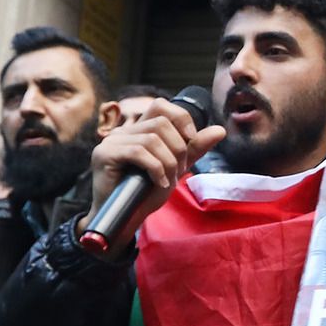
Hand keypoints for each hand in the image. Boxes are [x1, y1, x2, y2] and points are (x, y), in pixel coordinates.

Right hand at [81, 98, 224, 253]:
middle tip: (177, 171)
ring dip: (168, 163)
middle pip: (161, 123)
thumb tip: (220, 130)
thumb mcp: (176, 167)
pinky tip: (159, 182)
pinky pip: (138, 152)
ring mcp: (111, 142)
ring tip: (167, 180)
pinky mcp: (104, 154)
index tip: (190, 141)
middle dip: (178, 149)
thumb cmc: (146, 194)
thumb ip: (194, 148)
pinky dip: (156, 168)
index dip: (180, 118)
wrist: (126, 219)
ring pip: (152, 139)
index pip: (161, 106)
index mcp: (138, 130)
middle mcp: (122, 132)